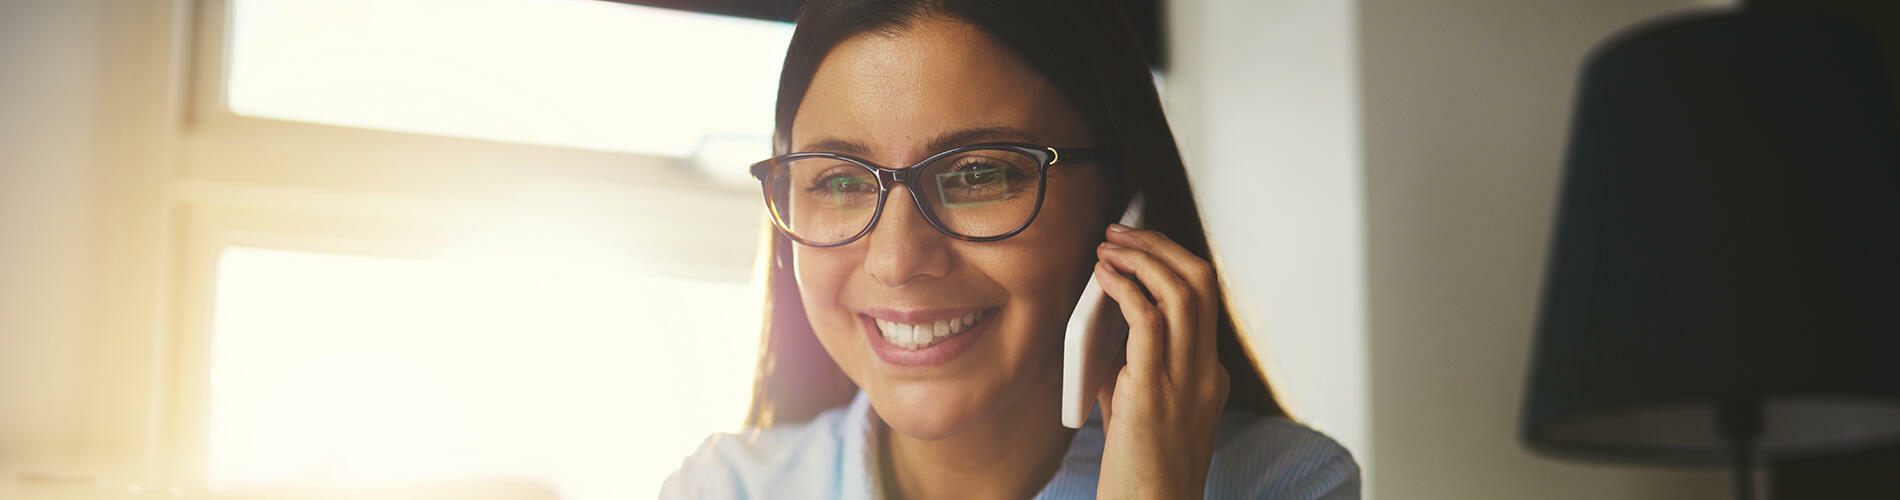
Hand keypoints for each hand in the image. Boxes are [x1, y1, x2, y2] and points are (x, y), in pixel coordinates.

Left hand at [1091, 224, 1229, 499]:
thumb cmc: (1140, 469)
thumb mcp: (1140, 406)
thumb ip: (1131, 362)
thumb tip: (1104, 316)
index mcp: (1207, 375)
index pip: (1202, 299)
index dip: (1169, 262)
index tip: (1139, 246)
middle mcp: (1205, 370)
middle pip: (1201, 282)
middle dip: (1162, 245)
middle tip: (1124, 231)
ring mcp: (1186, 379)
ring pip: (1184, 290)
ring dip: (1144, 257)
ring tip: (1110, 244)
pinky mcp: (1155, 389)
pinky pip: (1151, 319)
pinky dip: (1128, 287)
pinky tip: (1104, 277)